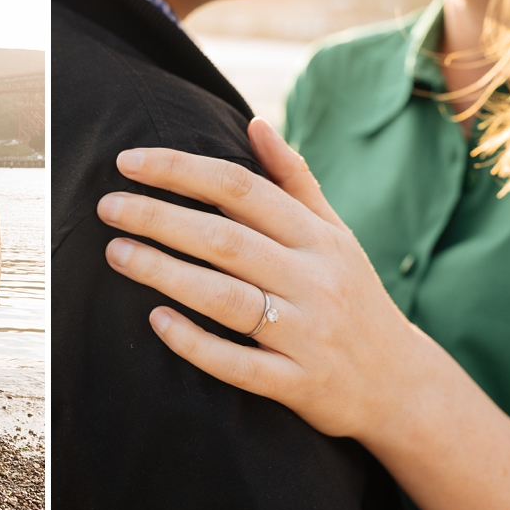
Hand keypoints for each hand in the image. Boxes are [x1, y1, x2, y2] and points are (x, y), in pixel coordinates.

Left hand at [95, 117, 424, 440]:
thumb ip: (294, 181)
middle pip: (225, 240)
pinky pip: (239, 365)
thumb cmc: (353, 296)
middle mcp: (314, 279)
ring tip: (115, 254)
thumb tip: (255, 124)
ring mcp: (307, 334)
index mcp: (317, 237)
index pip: (240, 189)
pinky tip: (156, 321)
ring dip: (165, 273)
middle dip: (159, 218)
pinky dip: (196, 342)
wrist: (402, 386)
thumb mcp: (335, 234)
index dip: (181, 171)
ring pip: (227, 298)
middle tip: (107, 207)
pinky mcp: (299, 384)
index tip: (128, 163)